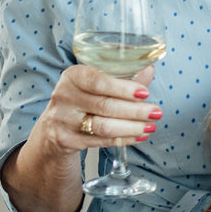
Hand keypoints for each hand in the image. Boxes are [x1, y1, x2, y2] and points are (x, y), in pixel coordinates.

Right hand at [34, 63, 158, 154]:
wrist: (54, 126)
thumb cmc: (83, 99)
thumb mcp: (97, 84)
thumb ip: (123, 77)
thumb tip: (148, 70)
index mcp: (72, 76)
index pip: (97, 81)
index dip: (122, 88)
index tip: (145, 93)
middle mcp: (64, 96)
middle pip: (104, 105)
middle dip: (135, 111)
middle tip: (156, 112)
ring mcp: (62, 120)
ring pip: (103, 126)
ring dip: (132, 127)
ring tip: (151, 126)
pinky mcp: (66, 140)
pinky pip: (100, 141)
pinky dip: (123, 139)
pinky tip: (139, 136)